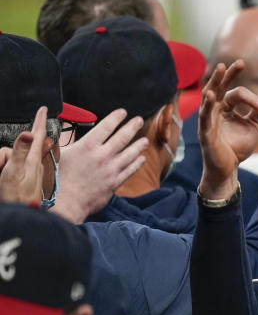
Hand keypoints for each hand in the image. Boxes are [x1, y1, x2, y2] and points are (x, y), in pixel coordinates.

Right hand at [0, 106, 48, 203]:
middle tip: (2, 170)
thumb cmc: (18, 198)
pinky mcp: (26, 182)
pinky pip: (11, 170)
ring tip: (3, 180)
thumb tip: (29, 134)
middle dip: (4, 157)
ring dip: (2, 167)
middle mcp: (35, 165)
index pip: (38, 135)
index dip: (38, 120)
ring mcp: (30, 174)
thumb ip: (21, 151)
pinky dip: (4, 173)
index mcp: (34, 160)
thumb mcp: (15, 171)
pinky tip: (4, 182)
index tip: (43, 108)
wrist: (20, 217)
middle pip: (17, 149)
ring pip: (11, 160)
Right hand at [50, 109, 146, 223]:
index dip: (116, 117)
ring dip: (139, 145)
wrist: (65, 202)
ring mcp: (111, 170)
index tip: (122, 112)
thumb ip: (65, 140)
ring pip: (130, 154)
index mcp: (87, 146)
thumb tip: (65, 129)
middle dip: (132, 126)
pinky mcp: (115, 183)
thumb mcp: (57, 153)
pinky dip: (137, 163)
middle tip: (139, 120)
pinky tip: (141, 159)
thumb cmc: (57, 178)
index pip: (106, 126)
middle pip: (122, 137)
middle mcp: (102, 156)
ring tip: (144, 140)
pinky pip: (130, 170)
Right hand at [198, 60, 257, 199]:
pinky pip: (204, 116)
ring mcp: (208, 119)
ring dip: (215, 82)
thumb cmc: (238, 146)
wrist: (229, 168)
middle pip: (220, 87)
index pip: (237, 93)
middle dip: (228, 74)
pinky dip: (207, 105)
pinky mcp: (205, 132)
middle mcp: (215, 110)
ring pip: (210, 97)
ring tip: (221, 68)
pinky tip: (211, 95)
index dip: (253, 97)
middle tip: (240, 63)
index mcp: (226, 108)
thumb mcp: (253, 126)